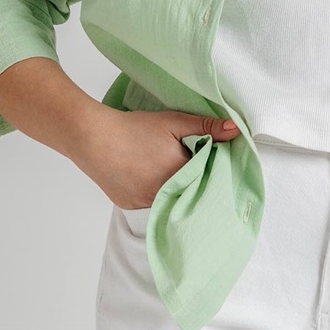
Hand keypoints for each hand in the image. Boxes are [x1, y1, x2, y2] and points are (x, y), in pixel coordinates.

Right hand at [70, 105, 240, 209]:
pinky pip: (151, 202)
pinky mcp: (129, 206)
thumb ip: (207, 128)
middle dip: (193, 179)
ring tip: (166, 165)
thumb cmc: (135, 129)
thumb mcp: (174, 122)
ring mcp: (144, 206)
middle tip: (189, 159)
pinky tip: (148, 173)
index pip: (206, 180)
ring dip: (175, 186)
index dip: (210, 168)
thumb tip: (237, 130)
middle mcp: (163, 198)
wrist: (92, 137)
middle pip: (188, 191)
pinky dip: (155, 190)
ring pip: (170, 198)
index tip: (212, 158)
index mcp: (179, 178)